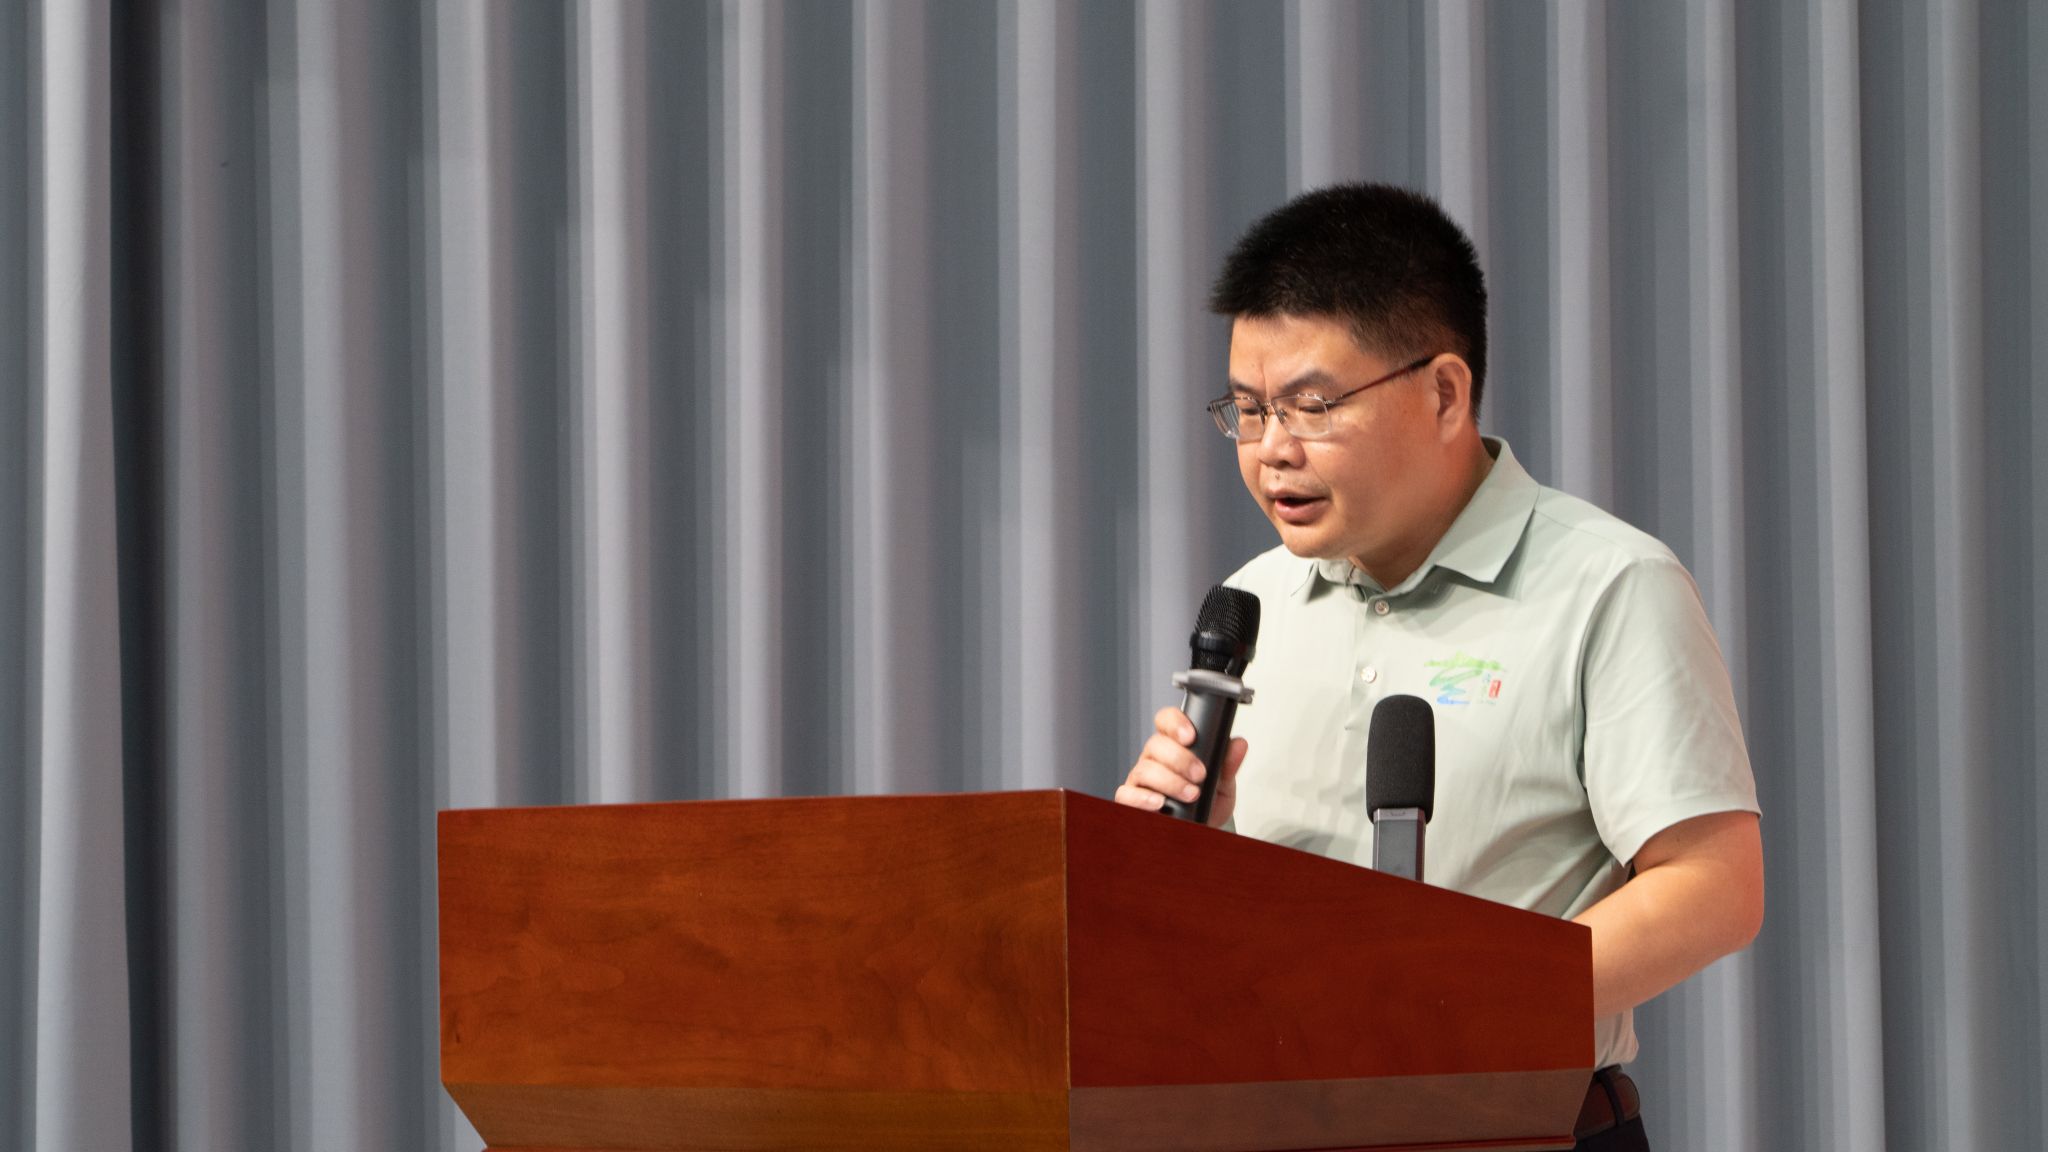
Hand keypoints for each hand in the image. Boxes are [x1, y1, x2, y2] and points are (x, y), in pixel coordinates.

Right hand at [1115, 706, 1248, 826]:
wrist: (1202, 830)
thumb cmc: (1208, 802)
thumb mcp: (1224, 783)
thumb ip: (1228, 763)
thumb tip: (1239, 744)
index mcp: (1174, 745)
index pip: (1166, 721)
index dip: (1175, 723)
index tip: (1191, 736)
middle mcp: (1155, 758)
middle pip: (1156, 744)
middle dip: (1180, 759)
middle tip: (1200, 774)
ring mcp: (1141, 778)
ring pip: (1144, 769)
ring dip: (1170, 782)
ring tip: (1190, 794)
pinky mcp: (1133, 799)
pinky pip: (1127, 794)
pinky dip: (1143, 798)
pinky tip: (1160, 803)